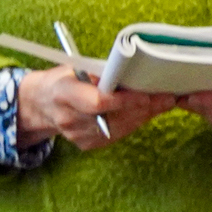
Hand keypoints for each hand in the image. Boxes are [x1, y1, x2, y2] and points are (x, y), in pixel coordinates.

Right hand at [12, 66, 177, 150]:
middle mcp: (69, 117)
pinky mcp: (87, 144)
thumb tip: (134, 71)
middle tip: (168, 97)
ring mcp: (77, 134)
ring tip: (164, 102)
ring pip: (121, 127)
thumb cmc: (64, 80)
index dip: (125, 100)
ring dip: (145, 115)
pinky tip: (146, 112)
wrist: (42, 104)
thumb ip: (101, 73)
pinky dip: (134, 122)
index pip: (98, 102)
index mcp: (64, 93)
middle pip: (115, 116)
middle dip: (145, 107)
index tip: (148, 94)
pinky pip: (118, 134)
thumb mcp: (76, 68)